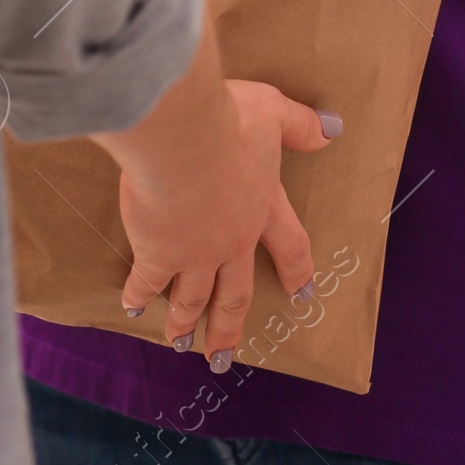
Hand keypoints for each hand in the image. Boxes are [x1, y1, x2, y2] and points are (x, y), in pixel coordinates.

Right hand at [113, 78, 333, 366]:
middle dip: (229, 325)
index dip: (296, 270)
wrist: (184, 140)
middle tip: (225, 353)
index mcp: (262, 207)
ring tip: (181, 345)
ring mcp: (195, 254)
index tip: (302, 294)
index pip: (290, 245)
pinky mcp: (158, 254)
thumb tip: (333, 130)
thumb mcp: (272, 111)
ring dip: (185, 324)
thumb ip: (301, 124)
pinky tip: (130, 307)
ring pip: (193, 299)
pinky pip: (148, 283)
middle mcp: (232, 241)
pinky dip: (138, 296)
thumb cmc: (229, 121)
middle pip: (235, 295)